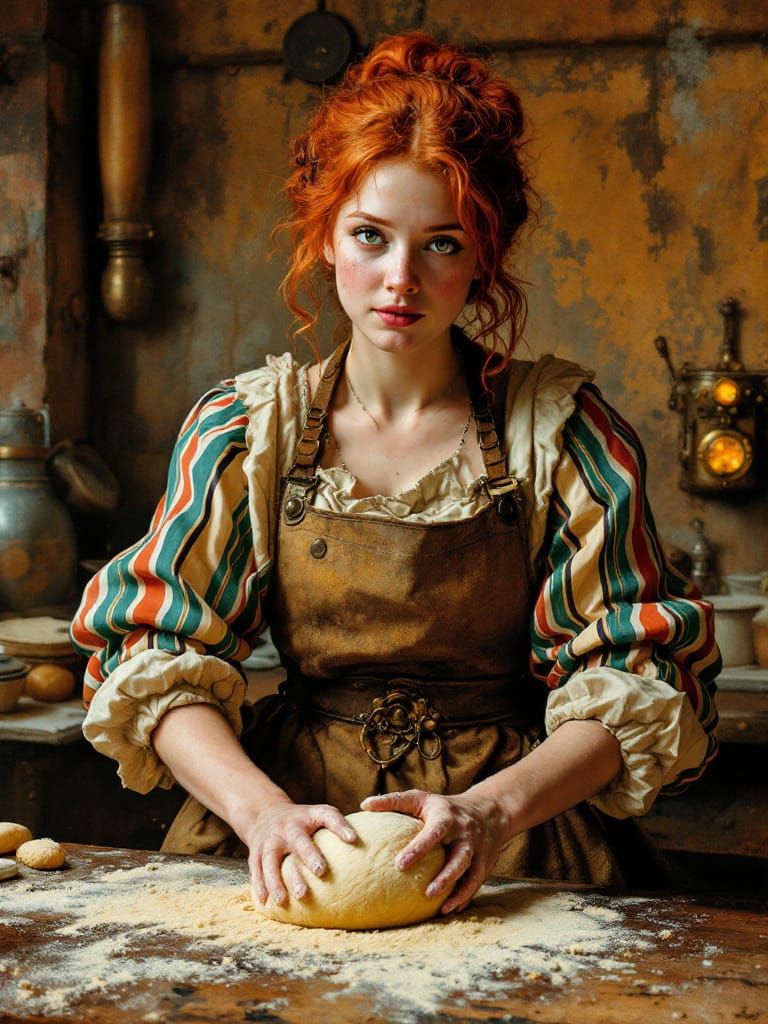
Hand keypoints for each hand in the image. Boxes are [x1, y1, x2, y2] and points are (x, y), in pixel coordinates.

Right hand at [245, 800, 357, 906]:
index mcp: (307, 816)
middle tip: (321, 872)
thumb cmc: (302, 820)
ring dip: (277, 880)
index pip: (327, 816)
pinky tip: (266, 902)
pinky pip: (256, 870)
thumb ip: (337, 826)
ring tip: (285, 900)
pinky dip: (260, 886)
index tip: (353, 839)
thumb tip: (362, 845)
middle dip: (309, 855)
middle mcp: (287, 827)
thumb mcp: (318, 815)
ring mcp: (269, 840)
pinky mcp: (255, 853)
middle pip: (298, 840)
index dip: (340, 826)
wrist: (264, 813)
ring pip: (271, 860)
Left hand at [360, 789, 507, 913]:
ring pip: (470, 873)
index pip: (434, 833)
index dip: (418, 849)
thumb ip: (394, 801)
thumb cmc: (444, 807)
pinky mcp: (484, 864)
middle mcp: (465, 835)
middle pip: (458, 857)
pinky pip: (477, 883)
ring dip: (457, 891)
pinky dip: (466, 897)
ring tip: (441, 908)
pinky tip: (451, 909)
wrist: (489, 811)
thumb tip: (364, 805)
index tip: (399, 864)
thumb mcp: (421, 798)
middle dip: (445, 876)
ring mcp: (477, 851)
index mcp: (446, 818)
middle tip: (425, 893)